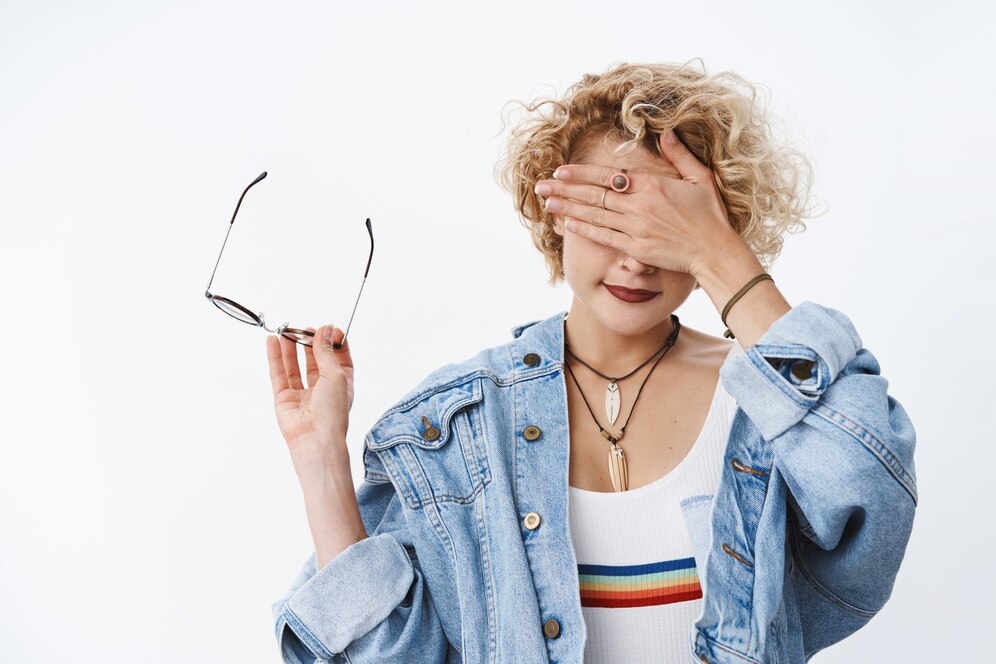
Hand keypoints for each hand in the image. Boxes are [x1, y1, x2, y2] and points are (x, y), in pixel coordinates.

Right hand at [265, 324, 354, 469]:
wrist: (315, 440)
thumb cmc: (333, 412)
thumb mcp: (335, 375)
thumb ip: (326, 352)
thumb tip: (325, 329)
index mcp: (342, 384)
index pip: (340, 358)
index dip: (335, 343)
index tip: (330, 328)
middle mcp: (323, 389)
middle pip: (315, 360)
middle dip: (310, 343)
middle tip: (305, 327)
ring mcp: (302, 394)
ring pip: (295, 365)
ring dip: (291, 347)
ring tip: (286, 330)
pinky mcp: (284, 399)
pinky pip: (278, 374)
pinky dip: (275, 357)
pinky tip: (272, 342)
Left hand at [537, 129, 743, 277]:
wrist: (714, 252)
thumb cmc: (710, 215)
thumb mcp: (699, 178)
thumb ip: (679, 155)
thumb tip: (665, 132)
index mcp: (653, 184)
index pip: (608, 176)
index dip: (582, 173)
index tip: (561, 170)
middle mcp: (640, 204)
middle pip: (594, 194)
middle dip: (565, 188)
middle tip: (540, 184)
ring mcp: (636, 227)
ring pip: (594, 214)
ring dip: (568, 207)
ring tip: (546, 201)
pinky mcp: (636, 248)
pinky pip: (604, 236)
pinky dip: (585, 229)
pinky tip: (567, 223)